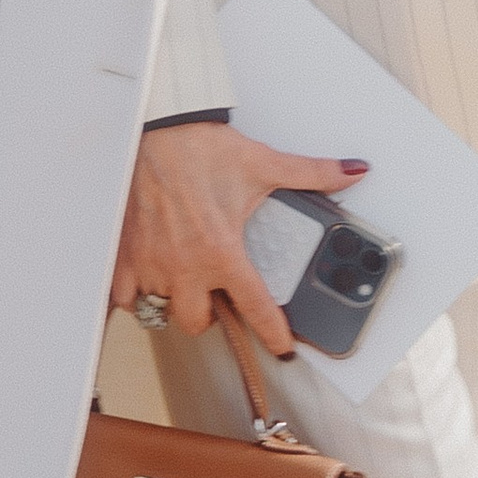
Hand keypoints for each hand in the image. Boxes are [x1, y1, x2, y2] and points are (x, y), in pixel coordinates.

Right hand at [112, 124, 370, 358]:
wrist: (159, 129)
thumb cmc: (203, 149)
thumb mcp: (264, 164)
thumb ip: (312, 174)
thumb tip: (351, 172)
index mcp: (221, 251)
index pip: (254, 307)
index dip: (271, 333)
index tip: (280, 347)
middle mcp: (185, 265)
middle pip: (197, 323)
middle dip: (209, 316)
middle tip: (216, 295)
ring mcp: (151, 263)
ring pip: (160, 310)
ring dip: (174, 302)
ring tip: (184, 283)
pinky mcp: (125, 253)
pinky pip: (125, 296)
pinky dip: (135, 295)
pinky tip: (148, 279)